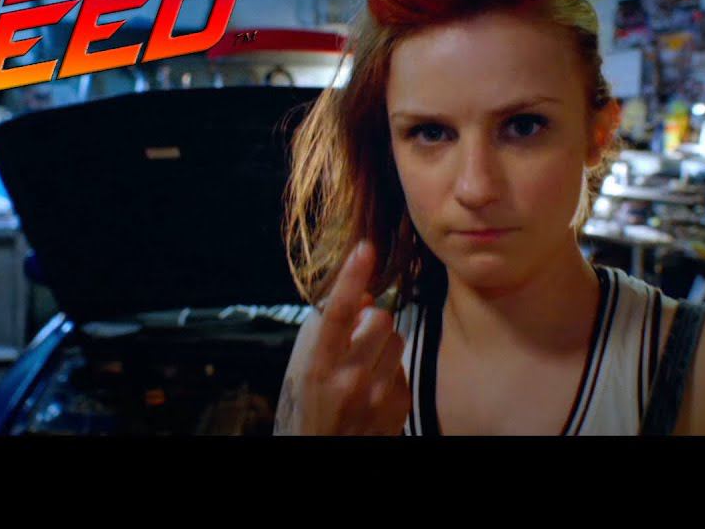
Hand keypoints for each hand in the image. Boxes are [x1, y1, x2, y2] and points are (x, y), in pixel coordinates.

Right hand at [277, 240, 410, 434]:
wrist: (318, 454)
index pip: (338, 313)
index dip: (351, 278)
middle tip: (355, 337)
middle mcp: (348, 381)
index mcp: (317, 367)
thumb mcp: (301, 365)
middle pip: (380, 319)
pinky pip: (404, 366)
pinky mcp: (398, 407)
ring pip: (397, 338)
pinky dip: (389, 369)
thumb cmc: (304, 407)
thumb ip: (325, 327)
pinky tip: (371, 388)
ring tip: (362, 365)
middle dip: (370, 320)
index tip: (365, 249)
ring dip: (382, 344)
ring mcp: (376, 396)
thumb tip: (362, 295)